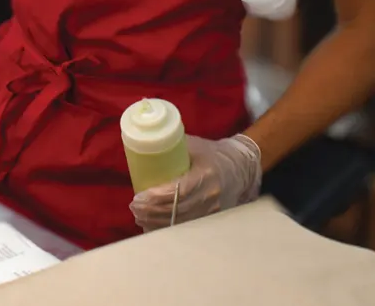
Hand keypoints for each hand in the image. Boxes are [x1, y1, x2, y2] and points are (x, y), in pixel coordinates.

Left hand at [129, 134, 261, 230]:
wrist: (239, 167)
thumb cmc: (210, 153)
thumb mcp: (192, 145)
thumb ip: (170, 146)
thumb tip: (142, 145)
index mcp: (205, 174)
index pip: (178, 191)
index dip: (156, 197)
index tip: (138, 197)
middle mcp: (210, 194)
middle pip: (177, 210)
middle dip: (152, 212)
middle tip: (134, 208)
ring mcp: (213, 209)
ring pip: (181, 222)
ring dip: (157, 222)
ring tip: (139, 217)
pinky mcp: (212, 218)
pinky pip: (187, 227)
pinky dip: (168, 228)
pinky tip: (153, 226)